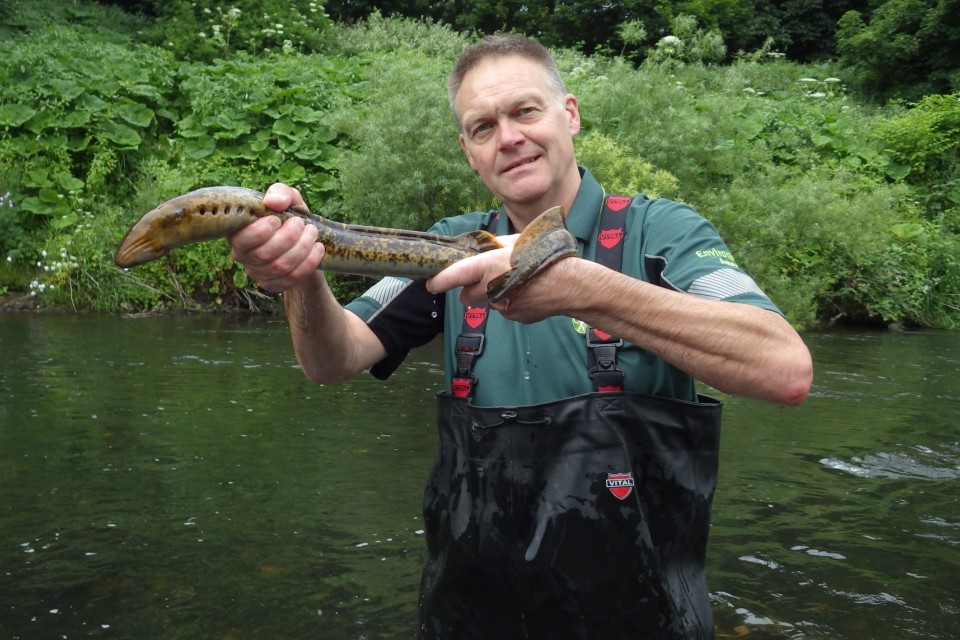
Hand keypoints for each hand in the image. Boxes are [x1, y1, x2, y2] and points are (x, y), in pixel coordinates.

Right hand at [228, 183, 323, 291]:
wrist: (304, 242)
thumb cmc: (289, 217)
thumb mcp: (288, 200)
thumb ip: (281, 193)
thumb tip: (274, 201)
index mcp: (239, 232)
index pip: (240, 239)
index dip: (260, 231)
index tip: (278, 219)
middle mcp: (243, 255)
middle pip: (263, 254)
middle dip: (288, 237)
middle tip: (302, 224)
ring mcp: (257, 273)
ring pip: (280, 267)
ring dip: (302, 248)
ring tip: (313, 233)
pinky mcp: (272, 285)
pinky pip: (291, 279)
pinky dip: (309, 263)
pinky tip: (318, 249)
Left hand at [427, 235, 578, 322]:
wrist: (569, 284)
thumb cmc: (543, 256)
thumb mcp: (517, 242)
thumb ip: (496, 246)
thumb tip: (486, 248)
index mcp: (487, 266)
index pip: (453, 276)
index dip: (439, 281)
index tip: (430, 283)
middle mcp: (490, 288)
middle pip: (466, 296)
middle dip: (470, 291)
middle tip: (485, 280)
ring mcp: (501, 305)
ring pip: (489, 302)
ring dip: (495, 295)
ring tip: (518, 282)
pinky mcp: (514, 316)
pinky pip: (506, 309)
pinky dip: (512, 302)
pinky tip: (528, 293)